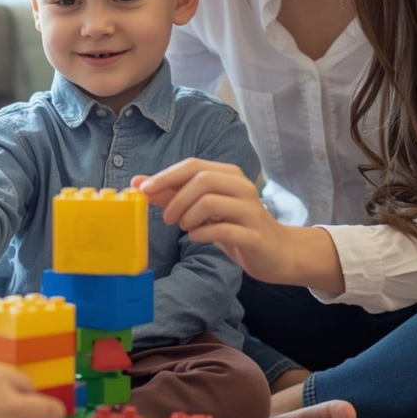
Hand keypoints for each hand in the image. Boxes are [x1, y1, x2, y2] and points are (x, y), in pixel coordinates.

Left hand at [132, 158, 343, 291]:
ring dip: (188, 216)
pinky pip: (223, 229)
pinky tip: (197, 237)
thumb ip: (173, 194)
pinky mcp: (254, 235)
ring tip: (186, 227)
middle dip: (176, 199)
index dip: (165, 176)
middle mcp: (242, 187)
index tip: (144, 190)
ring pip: (211, 202)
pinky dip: (202, 234)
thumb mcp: (203, 209)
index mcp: (229, 175)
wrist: (277, 252)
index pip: (193, 165)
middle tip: (167, 218)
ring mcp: (250, 210)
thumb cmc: (236, 226)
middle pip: (202, 179)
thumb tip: (139, 182)